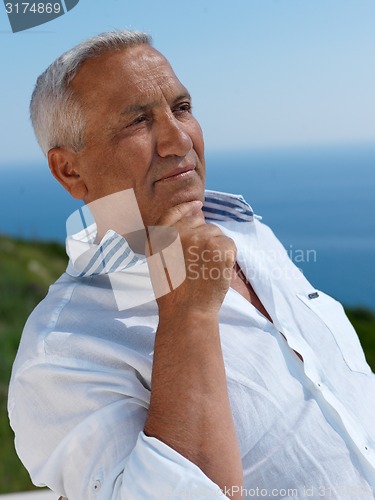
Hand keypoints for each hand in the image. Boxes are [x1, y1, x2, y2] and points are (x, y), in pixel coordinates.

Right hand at [146, 200, 236, 317]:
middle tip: (200, 263)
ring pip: (217, 234)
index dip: (188, 207)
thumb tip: (194, 211)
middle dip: (204, 238)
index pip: (176, 211)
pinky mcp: (220, 248)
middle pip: (202, 224)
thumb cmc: (172, 291)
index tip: (198, 205)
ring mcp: (201, 239)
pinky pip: (229, 244)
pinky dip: (228, 257)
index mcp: (162, 236)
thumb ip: (167, 235)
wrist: (187, 312)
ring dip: (216, 248)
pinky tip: (218, 271)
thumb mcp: (157, 260)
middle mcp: (181, 233)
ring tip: (206, 270)